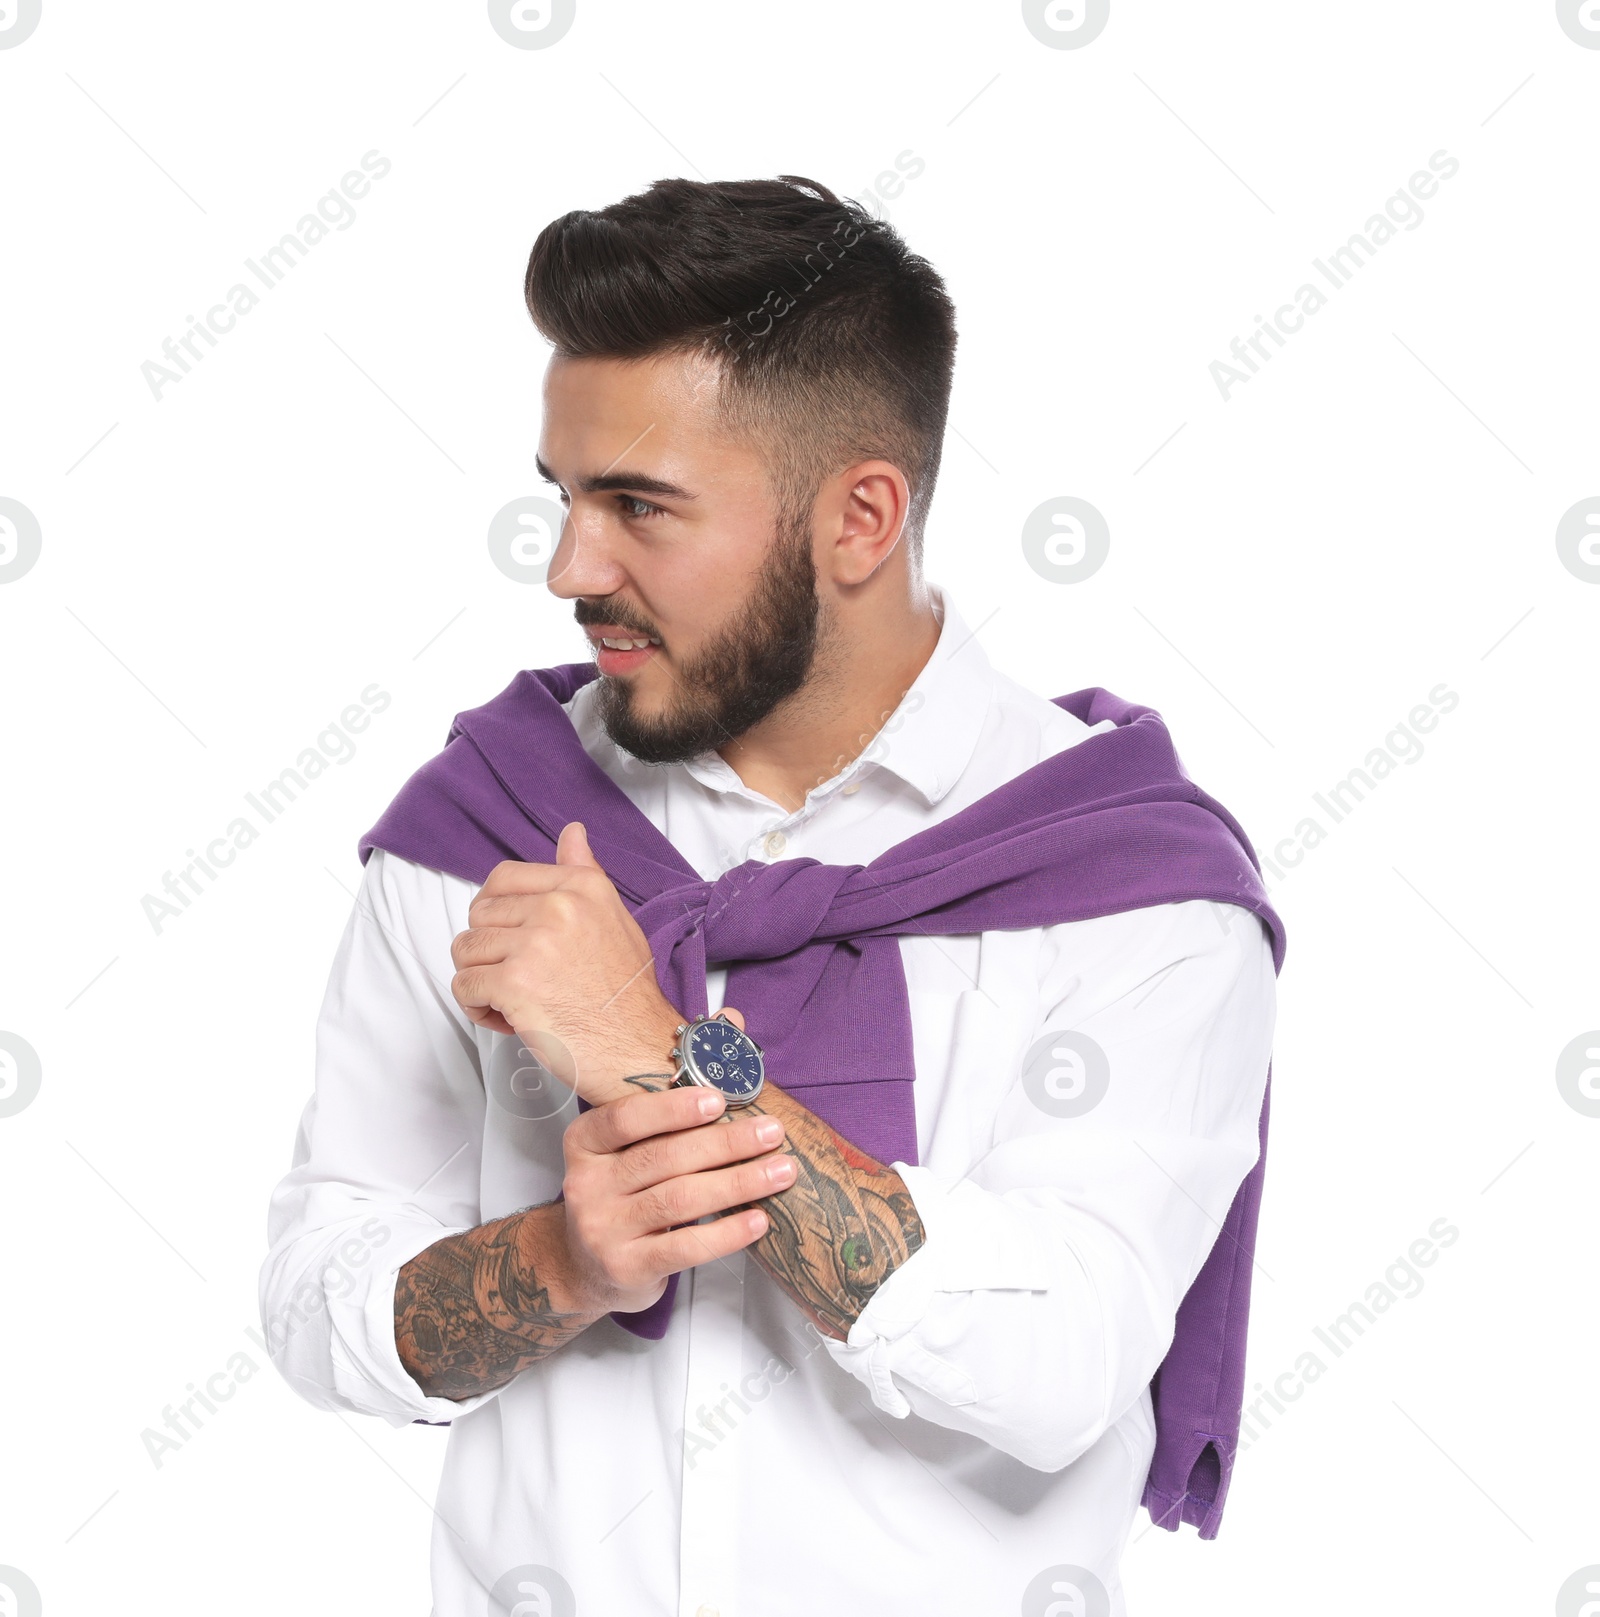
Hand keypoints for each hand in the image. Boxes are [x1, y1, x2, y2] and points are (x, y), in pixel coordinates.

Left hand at [449, 822, 683, 1102]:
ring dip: (481, 979)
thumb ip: (584, 873)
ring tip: (515, 1000)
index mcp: (581, 886)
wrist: (640, 1048)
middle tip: (521, 978)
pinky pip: (463, 984)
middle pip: (479, 914)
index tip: (510, 937)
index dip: (496, 911)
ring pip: (465, 949)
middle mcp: (558, 907)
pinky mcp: (514, 983)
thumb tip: (572, 833)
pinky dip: (478, 1008)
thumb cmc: (627, 995)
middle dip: (489, 949)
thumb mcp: (615, 918)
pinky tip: (510, 1019)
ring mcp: (534, 944)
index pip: (504, 877)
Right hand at [558, 1084, 797, 1314]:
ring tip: (780, 1172)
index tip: (719, 1100)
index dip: (672, 1108)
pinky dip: (728, 1232)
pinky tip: (759, 1220)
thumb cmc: (617, 1198)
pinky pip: (687, 1247)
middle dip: (726, 1143)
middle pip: (664, 1157)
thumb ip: (658, 1134)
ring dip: (738, 1182)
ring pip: (681, 1199)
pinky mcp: (628, 1268)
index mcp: (584, 1145)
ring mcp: (604, 1230)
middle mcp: (585, 1186)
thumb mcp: (619, 1159)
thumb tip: (732, 1109)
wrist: (582, 1268)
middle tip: (772, 1133)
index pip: (624, 1119)